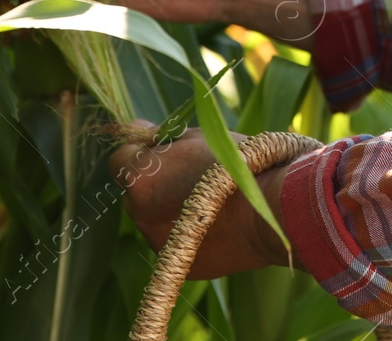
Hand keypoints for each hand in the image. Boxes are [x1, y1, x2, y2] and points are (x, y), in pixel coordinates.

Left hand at [109, 126, 302, 278]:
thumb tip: (139, 127)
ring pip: (153, 218)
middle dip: (155, 181)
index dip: (141, 151)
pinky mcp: (176, 265)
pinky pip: (173, 242)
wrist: (273, 211)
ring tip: (210, 200)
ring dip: (170, 207)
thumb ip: (162, 135)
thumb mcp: (198, 137)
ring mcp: (157, 243)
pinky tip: (216, 223)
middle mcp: (139, 214)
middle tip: (191, 173)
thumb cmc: (237, 164)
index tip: (164, 149)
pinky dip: (186, 231)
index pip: (119, 158)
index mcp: (140, 177)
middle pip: (136, 191)